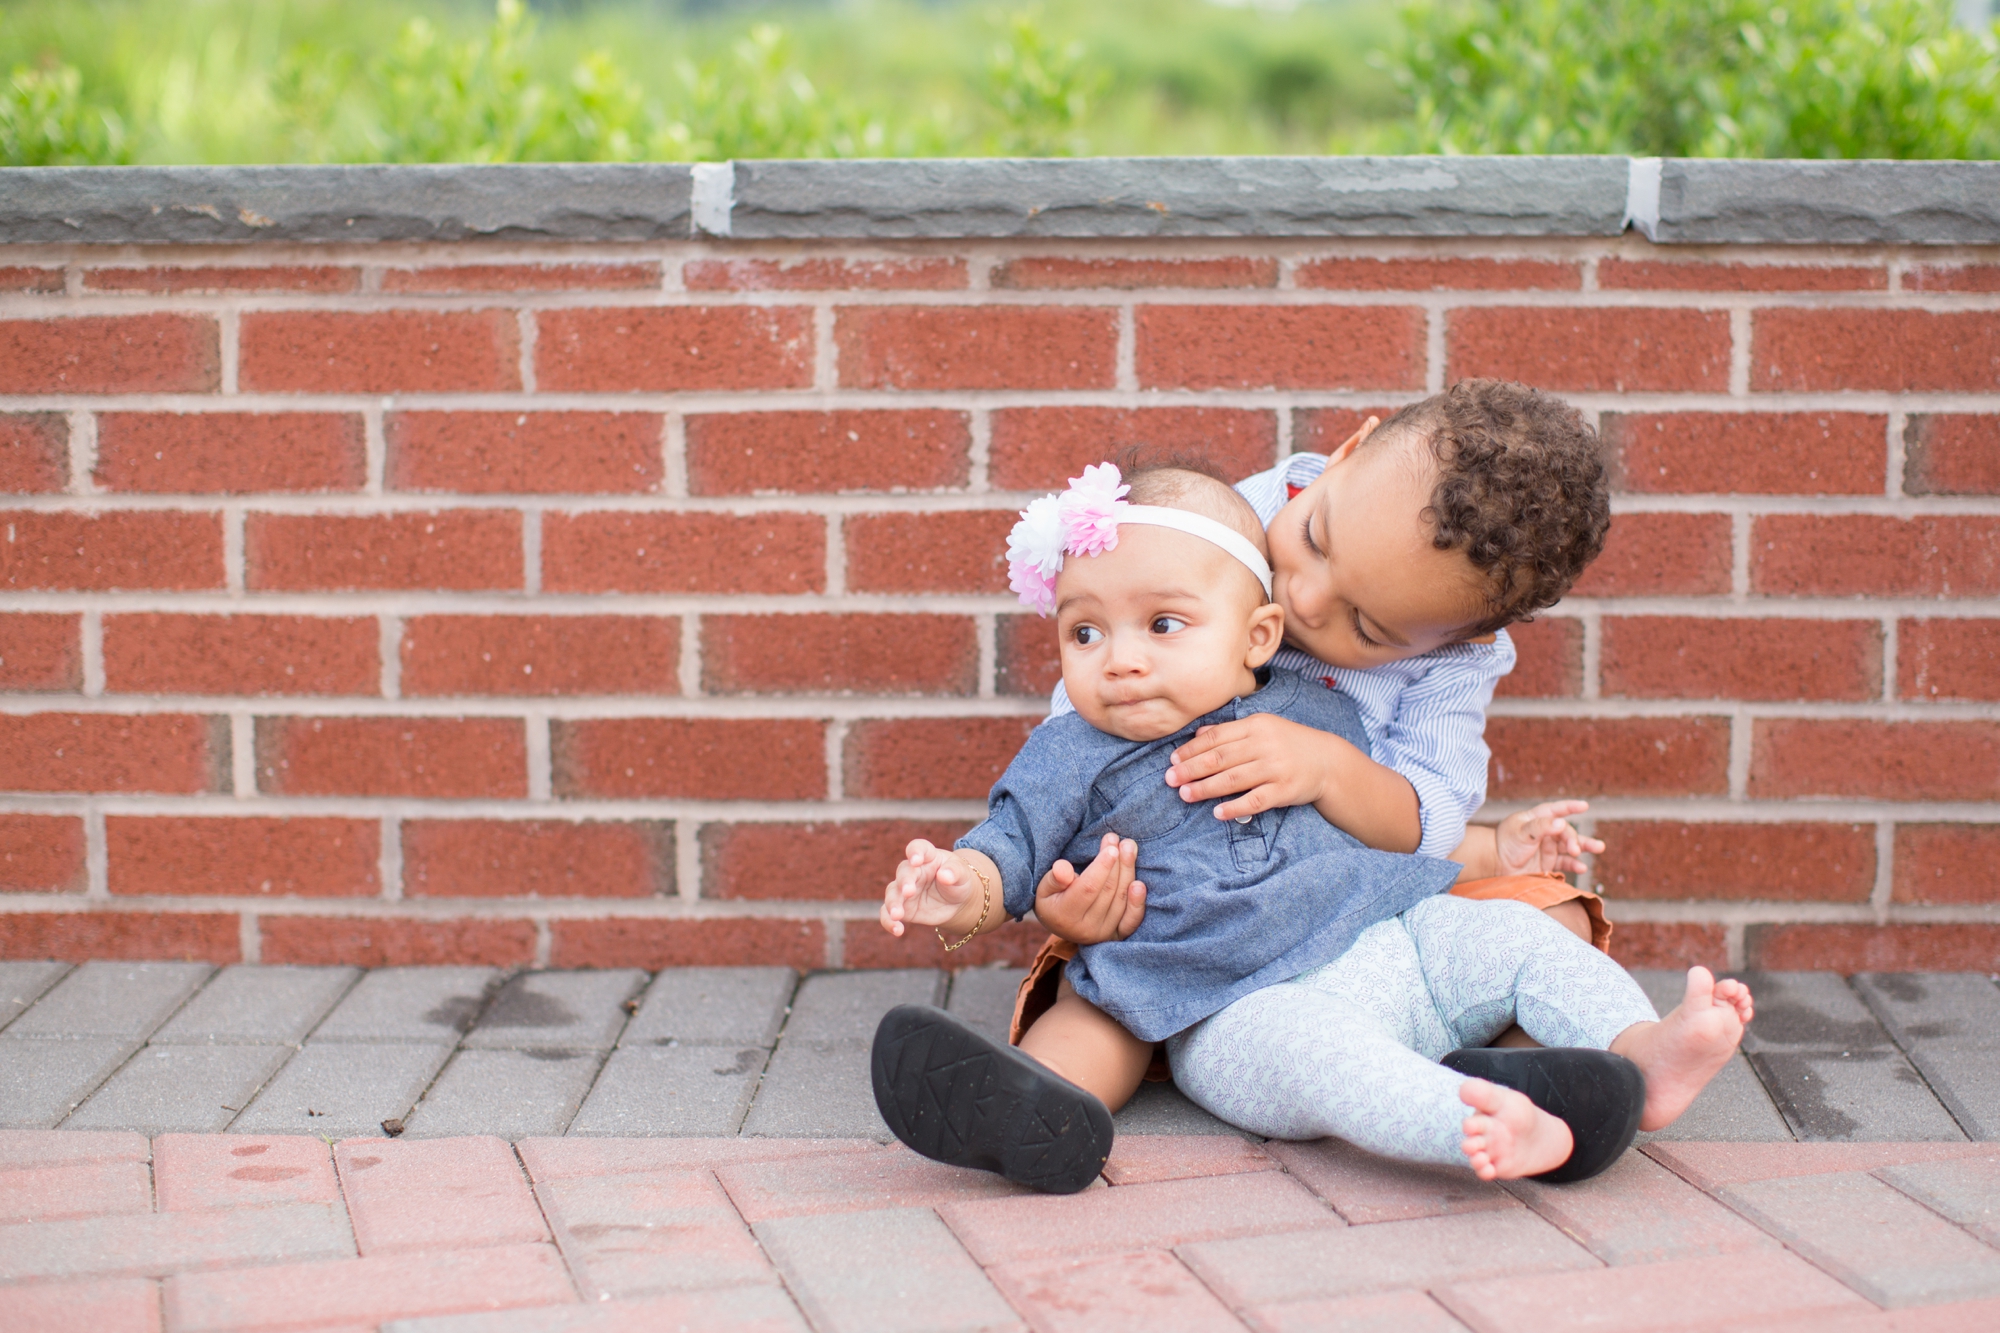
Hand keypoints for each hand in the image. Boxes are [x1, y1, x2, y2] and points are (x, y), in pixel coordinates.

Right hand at [880, 839, 983, 937]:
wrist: (957, 902)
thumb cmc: (959, 881)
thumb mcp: (962, 875)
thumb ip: (954, 872)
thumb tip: (944, 875)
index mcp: (928, 857)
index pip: (918, 848)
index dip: (915, 852)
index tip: (916, 860)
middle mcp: (912, 871)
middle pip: (903, 872)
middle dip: (904, 882)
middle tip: (909, 892)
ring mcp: (904, 890)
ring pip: (892, 893)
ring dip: (893, 903)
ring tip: (897, 915)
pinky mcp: (902, 908)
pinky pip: (888, 914)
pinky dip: (889, 922)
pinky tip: (897, 930)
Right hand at [1034, 832, 1146, 944]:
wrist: (1061, 924)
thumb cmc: (1052, 899)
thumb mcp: (1044, 887)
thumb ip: (1053, 878)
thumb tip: (1063, 868)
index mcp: (1065, 915)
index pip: (1088, 888)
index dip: (1101, 867)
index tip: (1111, 848)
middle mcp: (1085, 929)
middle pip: (1108, 891)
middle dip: (1117, 863)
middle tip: (1121, 841)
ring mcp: (1103, 934)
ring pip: (1121, 900)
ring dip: (1128, 872)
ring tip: (1129, 848)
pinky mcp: (1117, 936)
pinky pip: (1131, 920)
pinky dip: (1137, 903)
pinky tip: (1140, 884)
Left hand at [1165, 713, 1336, 821]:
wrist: (1328, 761)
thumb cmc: (1289, 743)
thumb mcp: (1263, 728)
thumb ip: (1231, 730)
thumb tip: (1198, 733)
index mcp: (1256, 725)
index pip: (1217, 737)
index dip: (1192, 749)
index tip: (1173, 760)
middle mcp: (1264, 745)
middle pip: (1220, 758)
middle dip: (1191, 769)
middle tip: (1170, 779)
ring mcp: (1275, 768)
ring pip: (1233, 779)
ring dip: (1206, 788)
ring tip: (1185, 794)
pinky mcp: (1285, 790)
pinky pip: (1255, 800)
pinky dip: (1235, 807)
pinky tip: (1217, 812)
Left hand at [1494, 800, 1603, 876]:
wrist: (1495, 866)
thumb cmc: (1505, 843)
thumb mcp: (1521, 832)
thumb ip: (1540, 827)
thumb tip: (1562, 823)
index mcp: (1537, 819)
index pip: (1555, 810)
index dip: (1569, 807)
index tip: (1584, 806)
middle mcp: (1546, 832)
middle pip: (1566, 832)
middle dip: (1574, 839)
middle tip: (1575, 849)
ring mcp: (1549, 848)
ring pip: (1571, 846)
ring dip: (1584, 846)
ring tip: (1599, 847)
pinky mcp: (1549, 863)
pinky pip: (1566, 863)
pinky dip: (1575, 865)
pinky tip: (1582, 867)